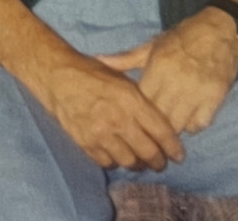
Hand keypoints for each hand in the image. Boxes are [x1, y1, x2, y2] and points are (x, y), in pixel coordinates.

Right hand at [27, 49, 184, 170]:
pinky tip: (117, 154)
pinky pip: (108, 162)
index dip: (173, 147)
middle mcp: (118, 119)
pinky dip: (115, 161)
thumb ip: (141, 100)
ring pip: (129, 162)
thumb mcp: (122, 78)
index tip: (179, 154)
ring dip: (138, 163)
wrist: (58, 76)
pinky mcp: (86, 143)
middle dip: (159, 161)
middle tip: (161, 162)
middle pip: (148, 152)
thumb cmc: (92, 73)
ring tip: (140, 161)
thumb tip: (160, 121)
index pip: (161, 130)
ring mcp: (101, 134)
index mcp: (131, 99)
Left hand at [97, 8, 237, 134]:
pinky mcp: (215, 99)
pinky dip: (192, 125)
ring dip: (173, 128)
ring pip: (178, 126)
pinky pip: (199, 125)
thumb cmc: (181, 38)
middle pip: (159, 118)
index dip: (137, 111)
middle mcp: (176, 82)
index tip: (134, 115)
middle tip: (151, 127)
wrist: (219, 30)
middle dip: (153, 125)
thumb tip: (97, 61)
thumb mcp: (152, 45)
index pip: (141, 101)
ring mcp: (196, 92)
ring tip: (169, 123)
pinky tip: (189, 116)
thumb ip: (125, 59)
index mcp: (157, 67)